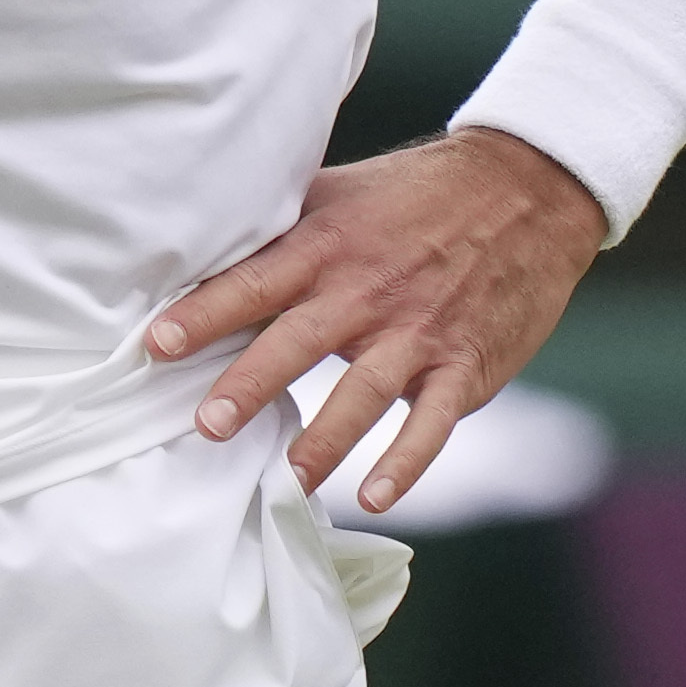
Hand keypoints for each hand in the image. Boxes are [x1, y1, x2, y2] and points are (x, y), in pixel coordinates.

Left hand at [146, 128, 609, 518]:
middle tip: (207, 426)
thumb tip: (200, 243)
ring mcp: (420, 331)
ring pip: (365, 392)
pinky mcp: (464, 365)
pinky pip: (433, 421)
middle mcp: (369, 290)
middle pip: (299, 341)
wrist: (528, 191)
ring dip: (325, 439)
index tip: (157, 345)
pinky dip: (407, 461)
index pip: (256, 282)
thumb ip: (280, 225)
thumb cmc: (418, 193)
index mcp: (329, 245)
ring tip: (288, 480)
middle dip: (251, 384)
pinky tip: (375, 496)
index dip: (206, 313)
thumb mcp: (342, 191)